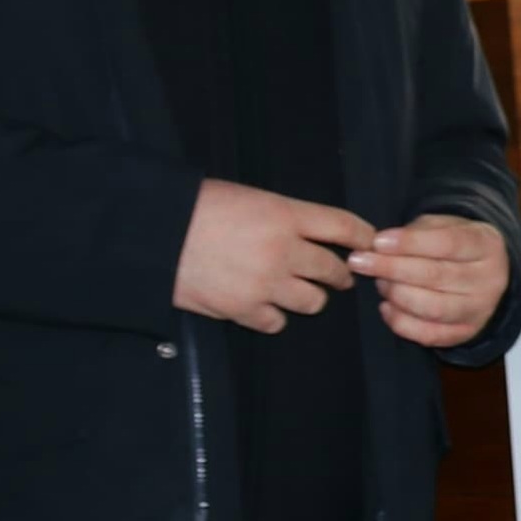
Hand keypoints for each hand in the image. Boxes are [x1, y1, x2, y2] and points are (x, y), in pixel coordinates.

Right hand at [178, 181, 371, 333]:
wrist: (152, 232)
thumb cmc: (195, 206)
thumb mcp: (247, 197)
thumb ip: (282, 216)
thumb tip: (307, 231)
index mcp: (285, 215)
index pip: (343, 226)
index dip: (363, 237)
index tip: (368, 244)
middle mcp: (284, 251)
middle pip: (335, 271)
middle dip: (340, 273)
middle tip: (336, 274)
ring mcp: (266, 284)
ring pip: (314, 303)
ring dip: (309, 297)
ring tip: (296, 290)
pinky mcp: (244, 310)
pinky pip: (278, 323)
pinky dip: (274, 316)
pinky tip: (263, 305)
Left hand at [354, 212, 507, 347]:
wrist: (488, 274)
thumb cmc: (456, 245)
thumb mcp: (445, 225)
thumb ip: (417, 231)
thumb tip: (380, 245)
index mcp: (486, 245)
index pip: (448, 243)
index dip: (409, 243)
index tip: (377, 241)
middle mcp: (489, 280)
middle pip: (436, 276)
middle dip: (391, 268)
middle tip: (360, 262)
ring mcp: (479, 310)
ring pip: (432, 308)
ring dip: (396, 294)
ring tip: (379, 282)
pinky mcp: (465, 333)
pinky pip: (429, 335)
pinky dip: (401, 323)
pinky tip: (386, 307)